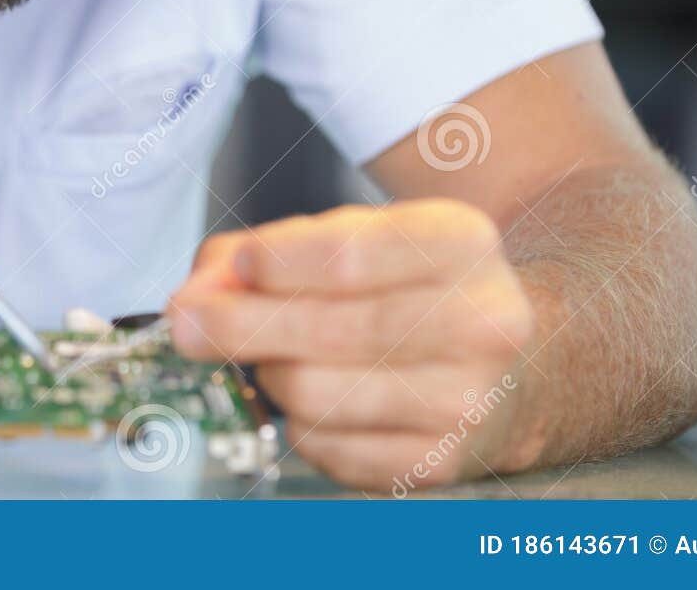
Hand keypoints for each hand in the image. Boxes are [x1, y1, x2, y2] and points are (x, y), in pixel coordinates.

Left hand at [167, 199, 537, 491]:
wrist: (510, 366)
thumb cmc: (412, 289)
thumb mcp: (360, 236)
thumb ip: (271, 249)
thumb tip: (200, 293)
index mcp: (460, 243)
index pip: (349, 253)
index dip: (278, 263)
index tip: (234, 265)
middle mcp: (479, 321)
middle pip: (325, 329)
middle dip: (237, 326)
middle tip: (186, 323)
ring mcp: (466, 399)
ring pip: (315, 392)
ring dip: (267, 375)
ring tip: (268, 358)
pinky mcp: (441, 461)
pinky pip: (327, 448)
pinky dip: (296, 425)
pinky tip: (306, 400)